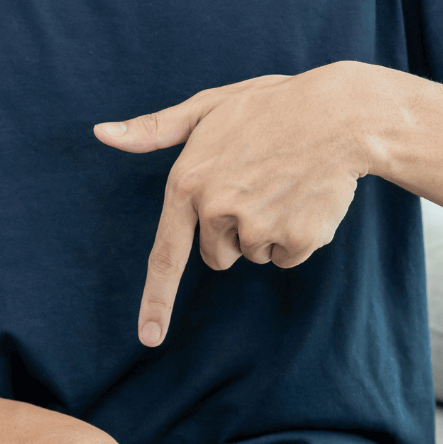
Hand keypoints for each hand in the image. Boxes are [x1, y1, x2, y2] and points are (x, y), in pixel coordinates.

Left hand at [96, 61, 396, 345]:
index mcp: (188, 182)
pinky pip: (288, 257)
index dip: (156, 301)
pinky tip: (307, 199)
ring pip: (255, 255)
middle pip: (219, 256)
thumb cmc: (271, 106)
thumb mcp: (208, 106)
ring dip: (269, 231)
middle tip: (258, 186)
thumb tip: (102, 133)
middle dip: (234, 233)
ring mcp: (258, 226)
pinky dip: (298, 236)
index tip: (149, 337)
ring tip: (286, 184)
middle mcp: (217, 209)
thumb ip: (155, 129)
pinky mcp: (297, 238)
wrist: (340, 113)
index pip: (166, 255)